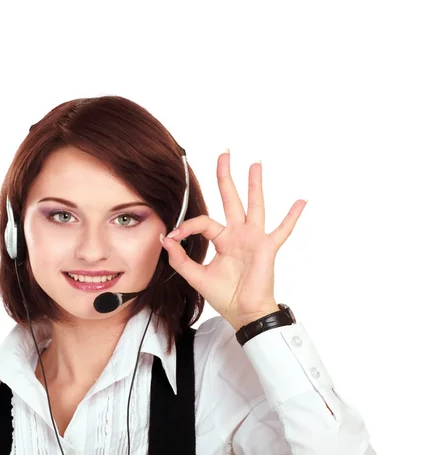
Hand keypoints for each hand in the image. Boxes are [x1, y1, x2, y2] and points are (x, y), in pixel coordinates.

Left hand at [159, 150, 306, 329]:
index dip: (187, 226)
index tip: (174, 235)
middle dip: (226, 177)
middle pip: (231, 199)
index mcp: (223, 239)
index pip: (204, 221)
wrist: (244, 312)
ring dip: (255, 185)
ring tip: (255, 164)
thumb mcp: (196, 275)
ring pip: (254, 205)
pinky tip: (301, 201)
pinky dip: (292, 216)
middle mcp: (238, 234)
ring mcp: (254, 238)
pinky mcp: (267, 247)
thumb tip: (165, 238)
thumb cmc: (225, 296)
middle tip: (223, 154)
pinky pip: (282, 230)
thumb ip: (180, 258)